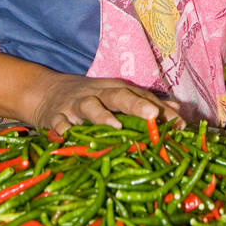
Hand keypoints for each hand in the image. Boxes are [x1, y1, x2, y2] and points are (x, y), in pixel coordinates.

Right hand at [26, 72, 182, 134]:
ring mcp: (76, 104)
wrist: (46, 92)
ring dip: (102, 115)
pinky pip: (59, 122)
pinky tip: (67, 135)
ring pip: (90, 106)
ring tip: (116, 127)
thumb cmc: (89, 98)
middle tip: (152, 114)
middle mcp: (98, 94)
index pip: (140, 96)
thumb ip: (145, 103)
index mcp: (115, 90)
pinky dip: (63, 128)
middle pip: (119, 95)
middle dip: (136, 104)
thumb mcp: (116, 96)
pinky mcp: (56, 116)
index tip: (180, 124)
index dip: (161, 109)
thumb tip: (178, 110)